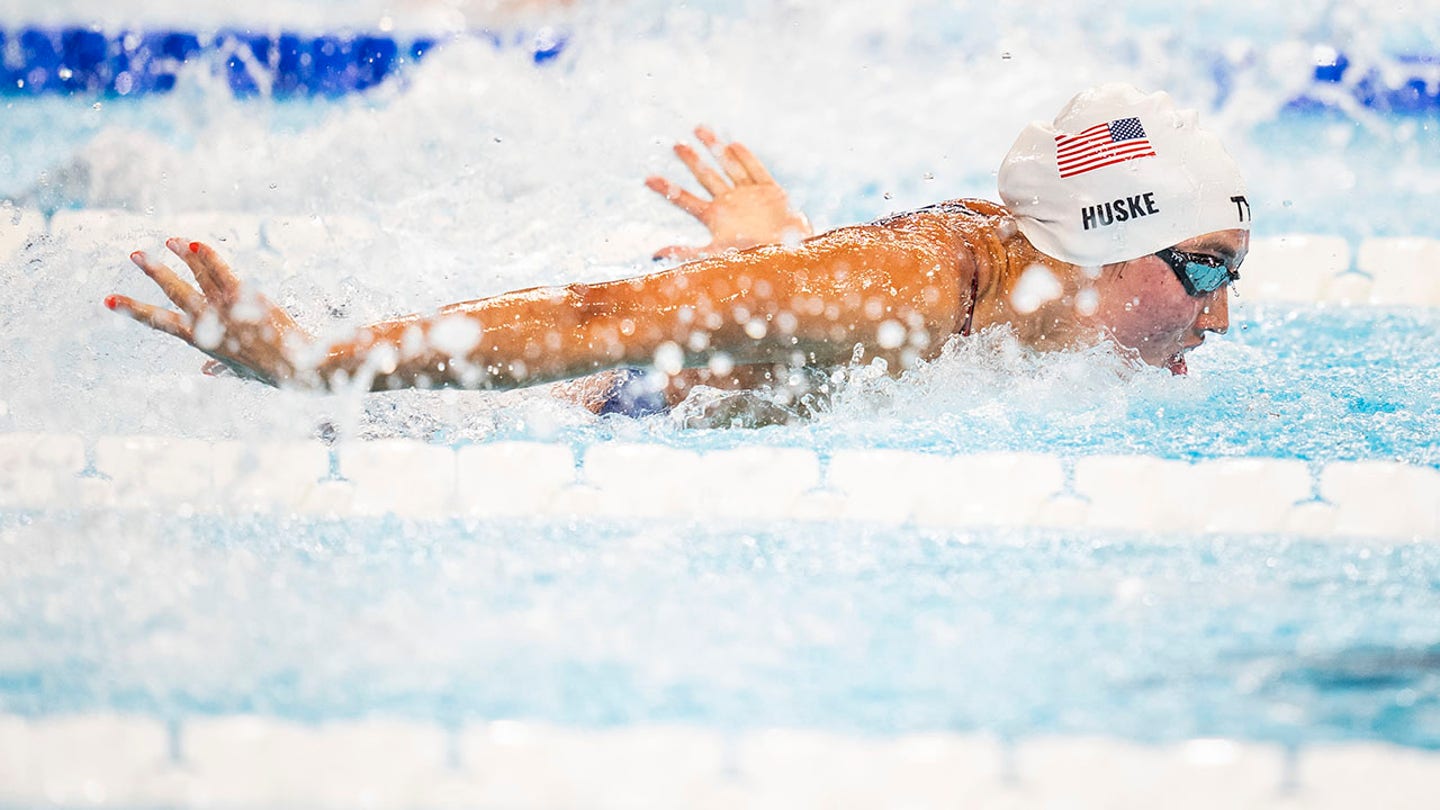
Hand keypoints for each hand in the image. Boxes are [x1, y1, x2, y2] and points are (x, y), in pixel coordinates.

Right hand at [106, 238, 310, 386]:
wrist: (299, 368)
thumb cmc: (271, 370)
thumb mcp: (240, 372)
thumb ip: (220, 367)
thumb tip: (205, 372)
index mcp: (202, 342)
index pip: (161, 323)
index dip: (135, 310)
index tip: (108, 300)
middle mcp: (208, 324)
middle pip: (174, 293)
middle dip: (154, 273)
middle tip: (133, 254)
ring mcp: (225, 310)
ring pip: (197, 278)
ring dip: (181, 256)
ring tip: (167, 240)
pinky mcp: (244, 299)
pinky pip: (222, 273)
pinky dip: (207, 258)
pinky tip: (193, 244)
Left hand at [646, 126, 811, 260]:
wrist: (788, 256)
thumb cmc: (752, 258)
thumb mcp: (715, 255)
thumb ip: (686, 254)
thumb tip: (655, 254)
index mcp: (715, 218)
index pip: (685, 200)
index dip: (667, 189)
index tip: (648, 179)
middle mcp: (730, 204)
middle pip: (705, 177)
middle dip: (691, 160)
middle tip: (675, 145)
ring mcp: (749, 195)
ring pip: (728, 166)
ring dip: (714, 148)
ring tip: (699, 129)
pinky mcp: (770, 191)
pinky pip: (756, 170)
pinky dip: (745, 157)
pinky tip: (733, 144)